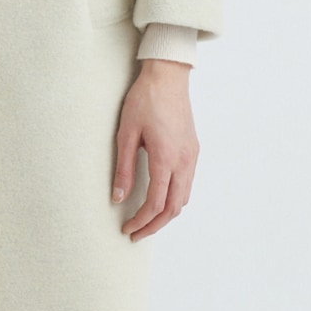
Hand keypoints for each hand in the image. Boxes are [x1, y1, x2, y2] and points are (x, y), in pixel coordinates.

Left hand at [111, 58, 198, 240]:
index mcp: (165, 159)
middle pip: (174, 208)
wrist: (168, 76)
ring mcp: (192, 156)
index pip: (155, 204)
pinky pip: (188, 183)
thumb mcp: (126, 133)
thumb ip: (123, 168)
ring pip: (184, 198)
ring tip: (147, 220)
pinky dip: (175, 198)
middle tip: (136, 234)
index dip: (141, 221)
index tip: (127, 228)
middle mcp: (184, 162)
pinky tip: (161, 198)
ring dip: (167, 214)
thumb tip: (117, 197)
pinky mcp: (193, 149)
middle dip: (155, 225)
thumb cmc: (144, 100)